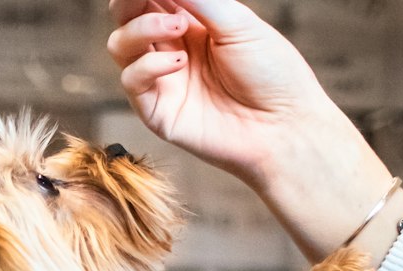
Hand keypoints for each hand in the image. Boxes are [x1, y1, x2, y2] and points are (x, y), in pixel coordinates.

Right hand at [107, 0, 401, 263]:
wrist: (282, 127)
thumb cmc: (271, 73)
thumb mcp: (236, 21)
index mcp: (192, 22)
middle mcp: (172, 48)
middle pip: (126, 17)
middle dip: (129, 2)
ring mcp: (162, 80)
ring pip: (120, 45)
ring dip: (141, 28)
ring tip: (179, 28)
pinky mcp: (157, 113)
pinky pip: (131, 80)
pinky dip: (148, 64)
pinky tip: (180, 63)